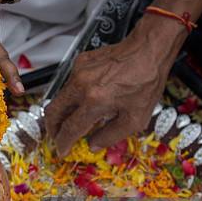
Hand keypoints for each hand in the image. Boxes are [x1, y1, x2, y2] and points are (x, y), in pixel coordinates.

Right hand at [44, 15, 186, 156]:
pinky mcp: (80, 63)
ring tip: (71, 121)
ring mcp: (78, 72)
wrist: (149, 49)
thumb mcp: (135, 119)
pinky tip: (85, 99)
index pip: (70, 129)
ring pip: (59, 98)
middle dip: (52, 129)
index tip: (63, 150)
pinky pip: (69, 84)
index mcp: (95, 101)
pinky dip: (72, 96)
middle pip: (52, 112)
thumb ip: (111, 136)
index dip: (63, 143)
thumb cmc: (146, 82)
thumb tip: (93, 145)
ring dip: (62, 113)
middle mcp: (82, 86)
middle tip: (58, 137)